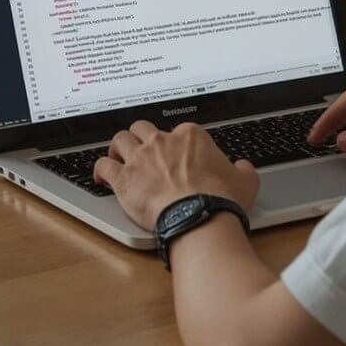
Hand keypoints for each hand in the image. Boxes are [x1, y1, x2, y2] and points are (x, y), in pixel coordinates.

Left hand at [93, 120, 259, 229]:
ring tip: (118, 155)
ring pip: (120, 140)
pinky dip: (100, 169)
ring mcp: (141, 158)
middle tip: (141, 148)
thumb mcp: (244, 181)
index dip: (174, 142)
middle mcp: (162, 141)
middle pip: (143, 128)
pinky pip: (104, 166)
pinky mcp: (124, 179)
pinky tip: (101, 175)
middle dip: (141, 136)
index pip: (177, 130)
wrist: (199, 217)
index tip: (174, 154)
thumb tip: (244, 168)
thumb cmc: (219, 199)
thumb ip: (243, 170)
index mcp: (190, 136)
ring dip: (118, 147)